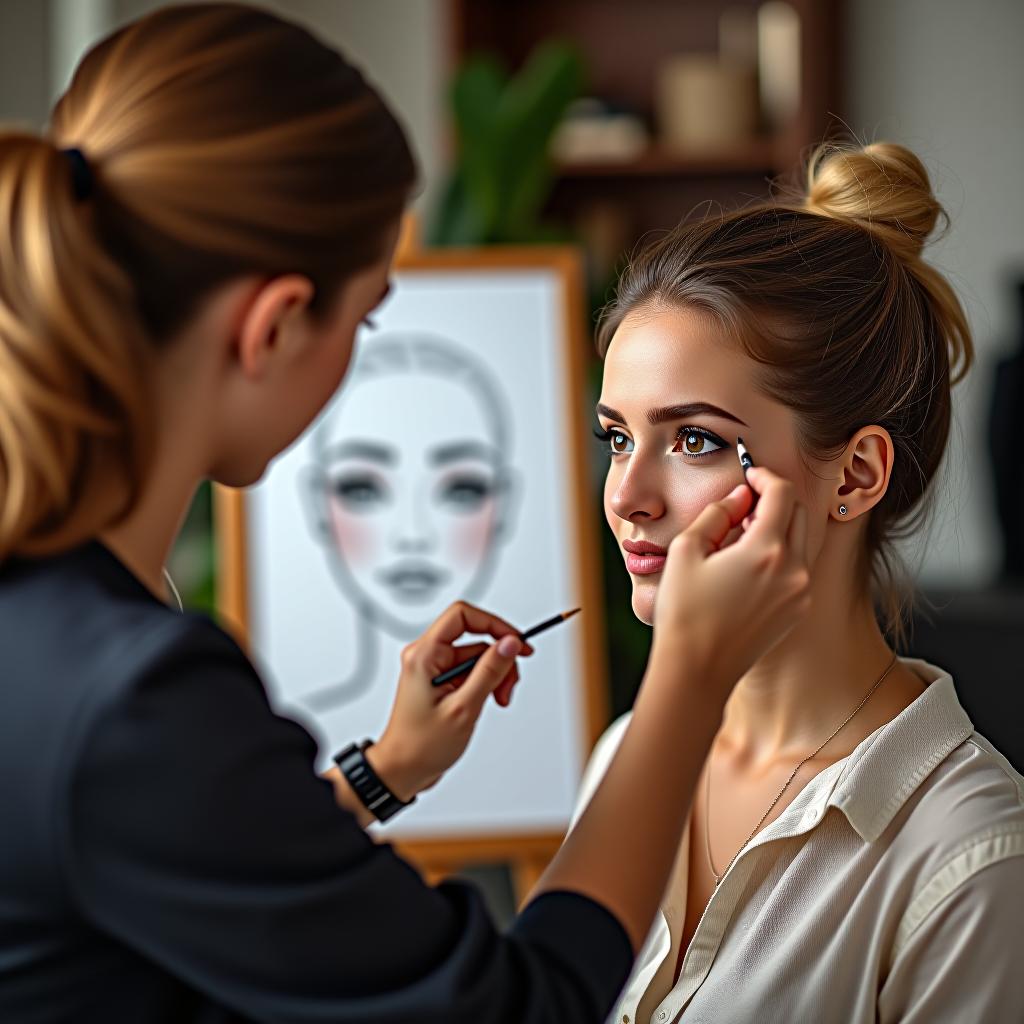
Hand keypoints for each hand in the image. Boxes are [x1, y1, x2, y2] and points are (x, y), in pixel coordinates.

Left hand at [367, 601, 533, 801]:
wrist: (403, 770)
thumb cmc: (421, 745)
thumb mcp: (464, 707)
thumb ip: (489, 672)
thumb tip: (510, 644)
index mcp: (424, 654)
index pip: (462, 615)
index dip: (494, 624)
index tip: (516, 642)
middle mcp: (427, 656)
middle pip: (475, 638)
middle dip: (499, 660)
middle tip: (510, 686)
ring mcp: (433, 669)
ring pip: (477, 656)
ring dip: (495, 676)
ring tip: (500, 700)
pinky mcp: (441, 682)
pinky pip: (470, 671)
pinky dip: (486, 684)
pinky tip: (489, 701)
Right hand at [649, 466, 810, 702]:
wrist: (698, 669)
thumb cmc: (685, 612)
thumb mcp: (687, 550)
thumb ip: (718, 513)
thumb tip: (740, 496)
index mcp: (767, 550)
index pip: (782, 493)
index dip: (765, 476)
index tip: (749, 474)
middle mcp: (793, 570)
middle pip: (799, 513)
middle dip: (775, 500)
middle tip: (744, 505)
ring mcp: (800, 592)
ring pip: (801, 541)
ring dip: (778, 528)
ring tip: (741, 538)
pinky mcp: (797, 610)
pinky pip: (797, 568)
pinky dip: (780, 555)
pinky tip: (747, 567)